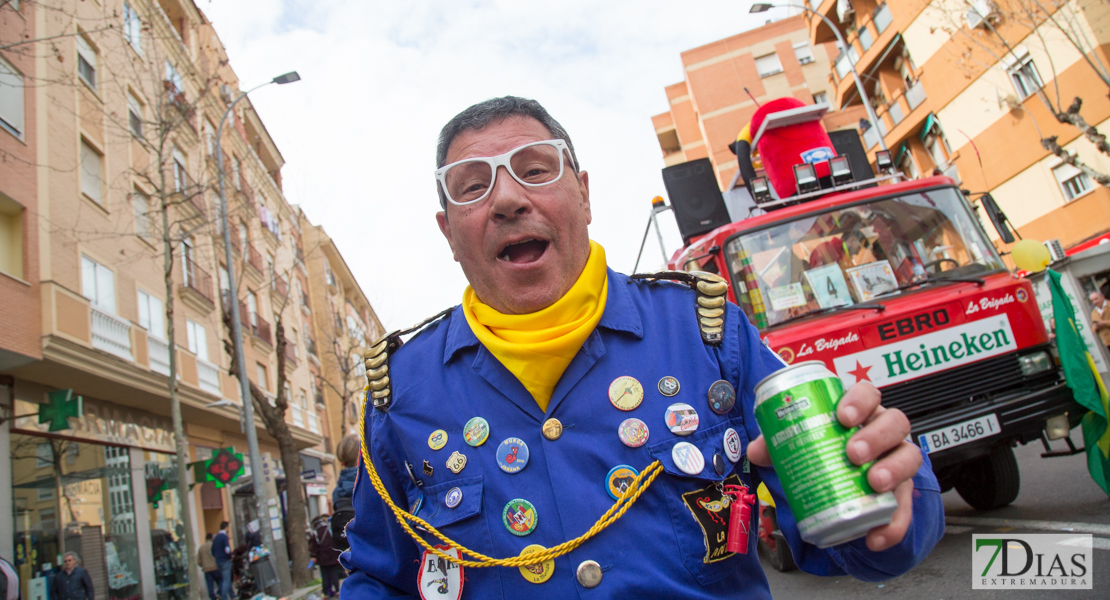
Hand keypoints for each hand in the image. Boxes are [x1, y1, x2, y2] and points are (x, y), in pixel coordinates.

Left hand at [748, 381, 921, 551]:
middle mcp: (884, 431)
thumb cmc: (822, 451)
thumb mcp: (799, 444)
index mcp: (859, 411)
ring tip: (874, 484)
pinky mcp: (902, 493)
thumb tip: (756, 451)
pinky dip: (894, 523)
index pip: (868, 393)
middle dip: (876, 435)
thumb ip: (776, 443)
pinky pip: (905, 507)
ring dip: (894, 469)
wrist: (837, 486)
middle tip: (853, 453)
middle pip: (894, 422)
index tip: (842, 416)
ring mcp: (897, 460)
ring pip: (909, 457)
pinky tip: (876, 535)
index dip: (859, 400)